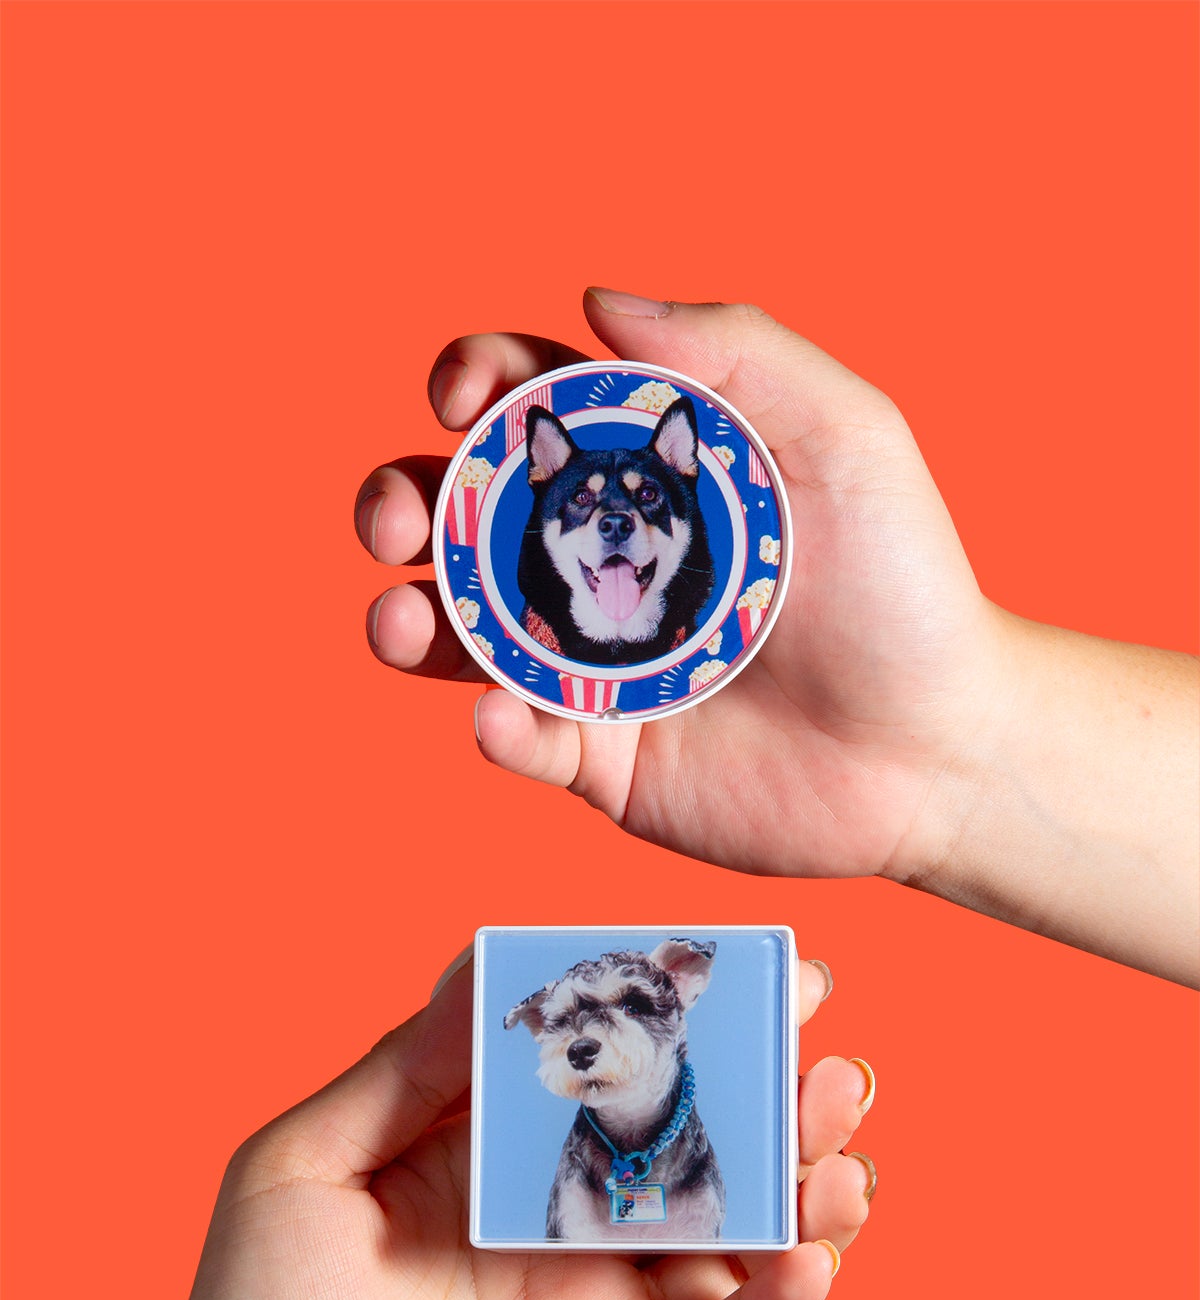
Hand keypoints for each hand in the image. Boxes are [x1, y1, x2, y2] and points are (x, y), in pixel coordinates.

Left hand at [158, 952, 873, 1299]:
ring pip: (744, 1241)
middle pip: (707, 1147)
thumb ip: (401, 1071)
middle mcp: (576, 1223)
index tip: (764, 974)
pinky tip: (806, 1259)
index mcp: (510, 1157)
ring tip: (840, 1154)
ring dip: (808, 1193)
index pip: (625, 1071)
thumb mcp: (305, 1167)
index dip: (697, 1025)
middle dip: (781, 1102)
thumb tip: (482, 964)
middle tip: (830, 1064)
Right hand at [355, 291, 1002, 882]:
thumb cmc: (905, 588)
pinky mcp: (601, 757)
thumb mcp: (847, 440)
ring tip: (403, 623)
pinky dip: (493, 729)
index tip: (466, 398)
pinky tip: (505, 720)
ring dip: (406, 618)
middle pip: (460, 514)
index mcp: (647, 472)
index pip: (529, 407)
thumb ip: (736, 353)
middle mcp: (601, 560)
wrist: (936, 750)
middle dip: (401, 501)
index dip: (474, 383)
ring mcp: (591, 661)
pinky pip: (518, 740)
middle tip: (398, 520)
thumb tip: (595, 298)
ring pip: (458, 630)